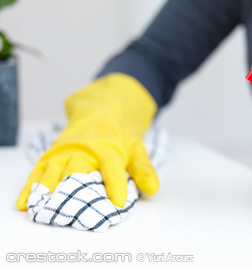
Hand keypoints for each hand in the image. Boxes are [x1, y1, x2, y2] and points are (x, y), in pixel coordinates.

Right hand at [17, 73, 158, 209]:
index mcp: (109, 149)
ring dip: (49, 191)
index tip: (118, 202)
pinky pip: (39, 170)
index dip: (115, 185)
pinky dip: (32, 186)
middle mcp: (85, 150)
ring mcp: (66, 151)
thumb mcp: (136, 149)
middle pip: (78, 171)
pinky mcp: (52, 154)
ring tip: (44, 211)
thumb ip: (143, 170)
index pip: (113, 168)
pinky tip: (26, 202)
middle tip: (71, 214)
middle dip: (75, 192)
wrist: (100, 111)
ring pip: (55, 171)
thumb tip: (153, 189)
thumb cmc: (119, 137)